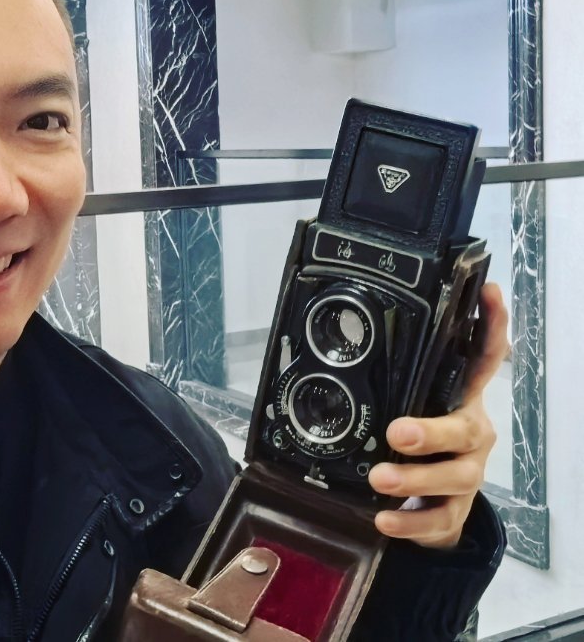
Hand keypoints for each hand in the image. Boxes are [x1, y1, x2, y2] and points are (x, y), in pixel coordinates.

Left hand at [367, 283, 508, 548]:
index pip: (482, 359)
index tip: (489, 293)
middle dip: (432, 432)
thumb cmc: (412, 446)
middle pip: (464, 430)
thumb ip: (383, 384)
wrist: (430, 509)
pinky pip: (439, 520)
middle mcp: (469, 434)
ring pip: (453, 478)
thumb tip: (325, 346)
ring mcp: (466, 475)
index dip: (489, 327)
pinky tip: (385, 518)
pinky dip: (410, 521)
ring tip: (381, 478)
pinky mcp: (454, 513)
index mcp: (458, 400)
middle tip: (397, 433)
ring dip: (415, 479)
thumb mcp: (403, 408)